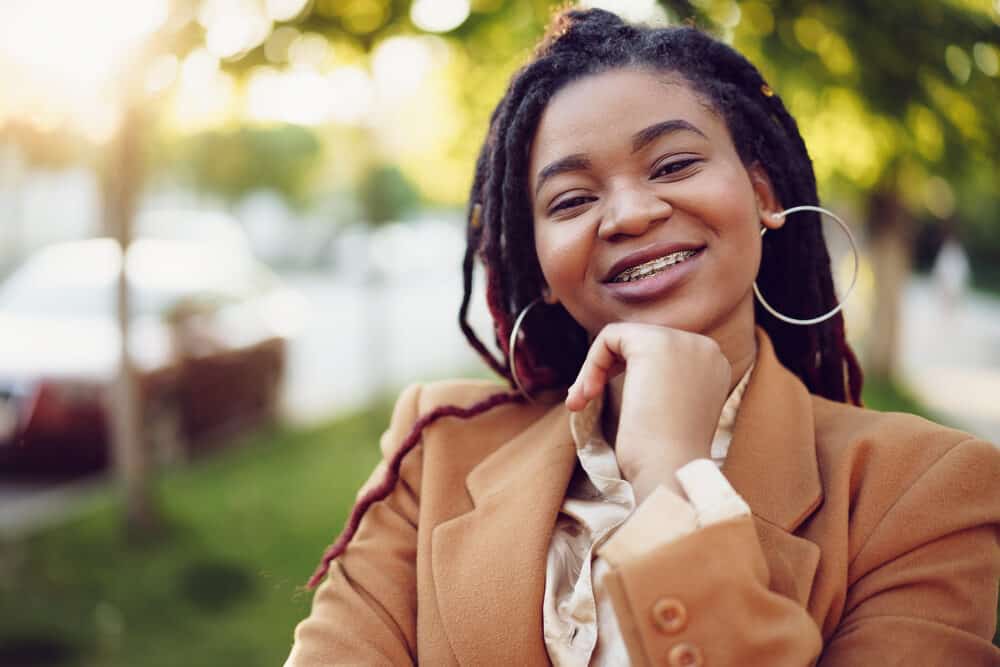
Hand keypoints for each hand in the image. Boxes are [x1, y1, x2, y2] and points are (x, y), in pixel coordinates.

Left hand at [565, 323, 731, 501]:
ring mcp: (683, 342)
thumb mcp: (670, 411)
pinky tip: (587, 394)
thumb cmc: (665, 457)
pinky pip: (610, 336)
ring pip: (623, 338)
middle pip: (640, 341)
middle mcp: (704, 347)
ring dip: (594, 369)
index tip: (604, 402)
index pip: (661, 351)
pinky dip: (591, 362)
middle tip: (581, 403)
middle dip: (606, 369)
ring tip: (580, 402)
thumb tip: (625, 366)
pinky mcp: (654, 343)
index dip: (627, 374)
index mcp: (712, 365)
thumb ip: (659, 383)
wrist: (670, 471)